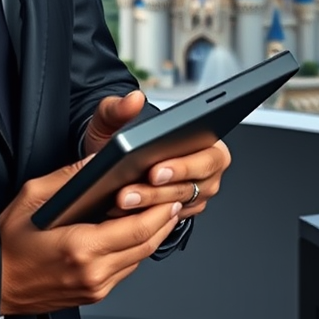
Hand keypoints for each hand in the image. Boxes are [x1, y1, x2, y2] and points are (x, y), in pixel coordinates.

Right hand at [0, 158, 182, 315]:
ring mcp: (94, 288)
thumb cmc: (7, 243)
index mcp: (80, 248)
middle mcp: (92, 273)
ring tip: (160, 212)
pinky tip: (135, 232)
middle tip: (173, 199)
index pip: (137, 230)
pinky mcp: (93, 295)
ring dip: (152, 236)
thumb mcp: (34, 196)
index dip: (159, 211)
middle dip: (163, 220)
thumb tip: (97, 162)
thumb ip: (69, 177)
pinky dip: (136, 250)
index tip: (169, 194)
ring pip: (139, 260)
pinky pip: (125, 270)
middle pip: (145, 246)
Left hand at [82, 89, 231, 221]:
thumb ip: (119, 107)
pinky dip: (146, 216)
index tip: (155, 170)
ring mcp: (196, 193)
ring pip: (177, 205)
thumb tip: (133, 99)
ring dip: (149, 204)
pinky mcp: (181, 212)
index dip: (183, 165)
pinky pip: (168, 219)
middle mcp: (206, 169)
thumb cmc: (119, 136)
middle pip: (192, 186)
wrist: (112, 159)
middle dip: (159, 190)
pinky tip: (125, 213)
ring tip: (122, 200)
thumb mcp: (112, 118)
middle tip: (131, 192)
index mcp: (205, 140)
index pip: (207, 155)